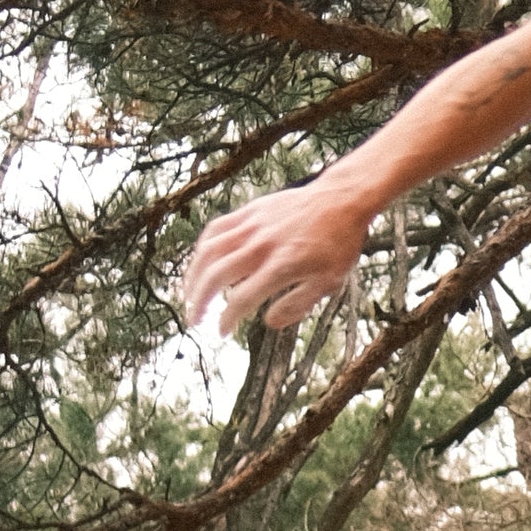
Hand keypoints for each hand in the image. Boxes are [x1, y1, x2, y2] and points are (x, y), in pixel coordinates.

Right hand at [179, 170, 370, 344]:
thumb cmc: (337, 244)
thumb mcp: (329, 282)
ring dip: (193, 276)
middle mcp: (262, 245)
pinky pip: (215, 230)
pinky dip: (202, 248)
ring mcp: (253, 226)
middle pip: (217, 275)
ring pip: (209, 252)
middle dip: (200, 301)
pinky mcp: (249, 211)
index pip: (243, 299)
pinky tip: (200, 263)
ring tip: (189, 295)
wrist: (341, 200)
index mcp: (282, 266)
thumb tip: (268, 322)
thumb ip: (298, 305)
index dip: (228, 319)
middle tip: (194, 319)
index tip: (222, 331)